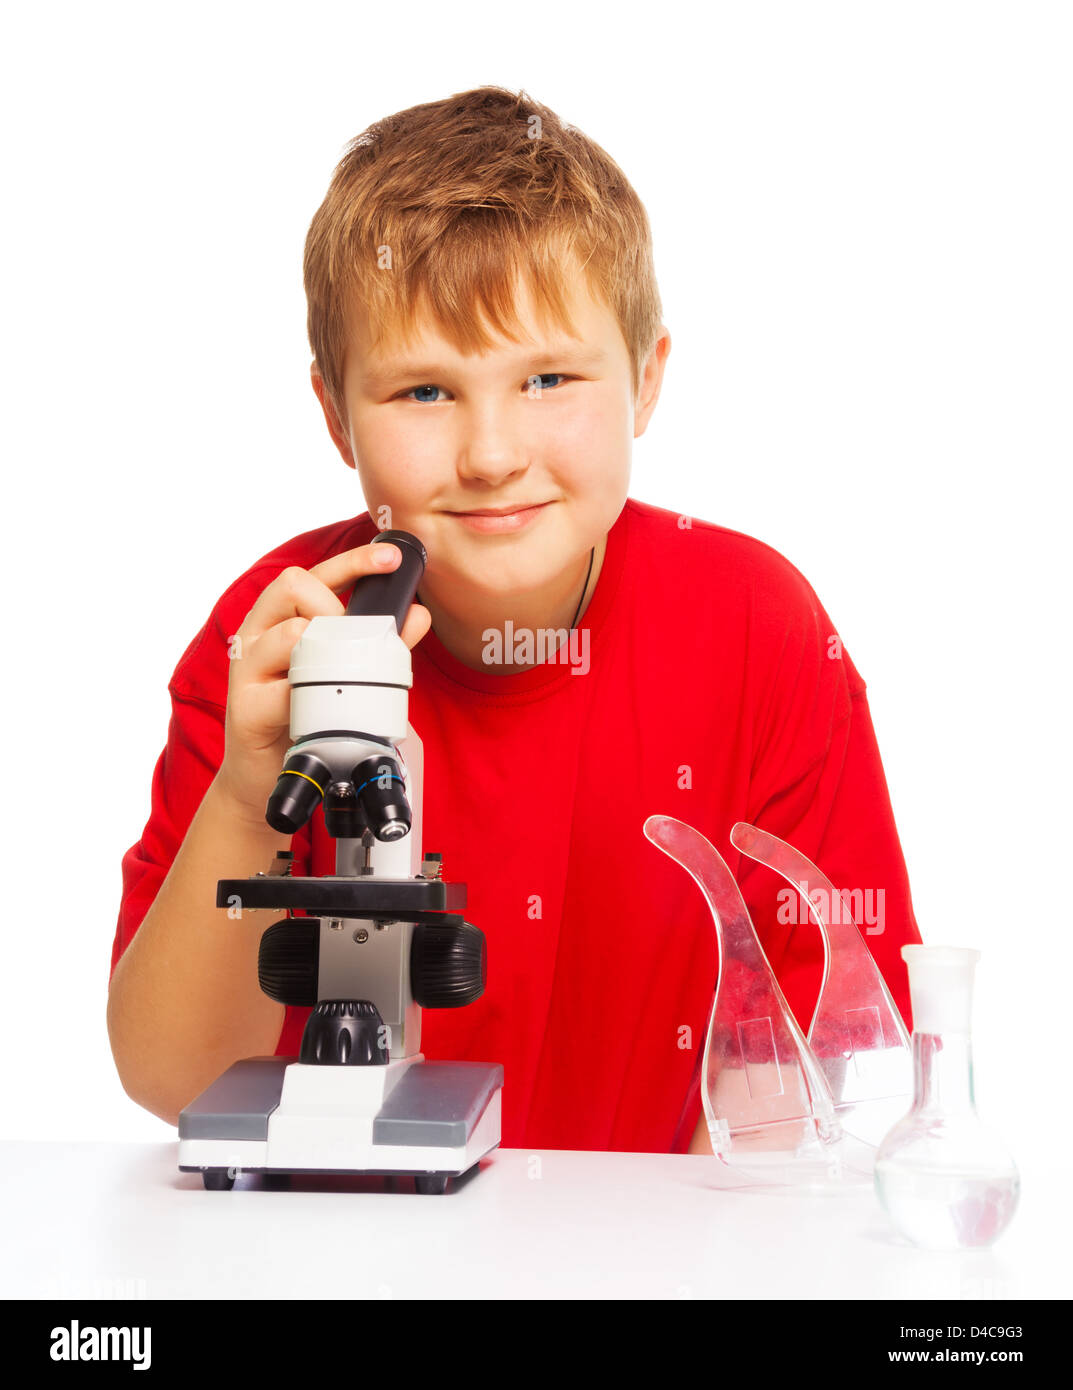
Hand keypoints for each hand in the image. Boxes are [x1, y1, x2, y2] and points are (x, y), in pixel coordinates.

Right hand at [217, 542, 431, 823]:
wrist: (264, 775)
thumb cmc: (304, 718)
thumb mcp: (345, 675)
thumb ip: (380, 645)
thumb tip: (418, 615)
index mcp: (281, 619)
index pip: (316, 573)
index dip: (354, 560)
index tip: (392, 558)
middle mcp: (258, 634)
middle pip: (292, 584)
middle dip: (335, 604)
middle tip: (355, 638)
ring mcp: (248, 669)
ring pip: (288, 631)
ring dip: (327, 647)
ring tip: (341, 676)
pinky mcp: (246, 706)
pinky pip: (283, 688)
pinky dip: (312, 694)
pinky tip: (320, 707)